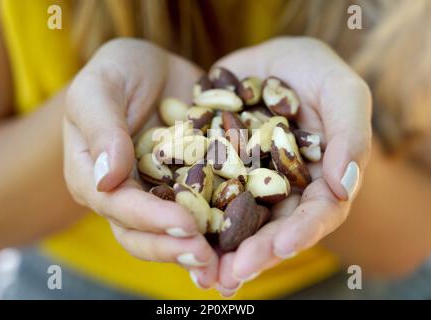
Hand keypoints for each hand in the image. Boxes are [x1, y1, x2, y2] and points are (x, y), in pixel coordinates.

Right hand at [63, 39, 217, 287]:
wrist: (154, 69)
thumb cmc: (118, 72)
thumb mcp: (99, 87)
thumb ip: (101, 128)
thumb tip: (108, 179)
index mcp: (94, 176)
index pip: (118, 206)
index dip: (150, 219)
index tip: (185, 225)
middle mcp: (126, 194)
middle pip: (143, 233)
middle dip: (174, 248)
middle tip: (208, 260)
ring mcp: (159, 193)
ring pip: (173, 232)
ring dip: (198, 252)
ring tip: (226, 269)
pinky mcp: (191, 186)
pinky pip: (205, 209)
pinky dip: (222, 227)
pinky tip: (245, 241)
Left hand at [213, 37, 371, 295]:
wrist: (269, 58)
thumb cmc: (315, 72)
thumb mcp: (342, 92)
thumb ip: (350, 136)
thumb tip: (345, 186)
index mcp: (317, 182)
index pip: (314, 216)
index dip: (300, 233)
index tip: (281, 247)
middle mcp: (280, 192)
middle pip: (270, 230)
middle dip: (253, 254)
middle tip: (230, 275)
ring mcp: (245, 184)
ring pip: (234, 223)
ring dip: (219, 249)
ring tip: (202, 273)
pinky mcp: (213, 171)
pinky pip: (201, 195)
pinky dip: (190, 215)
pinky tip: (174, 232)